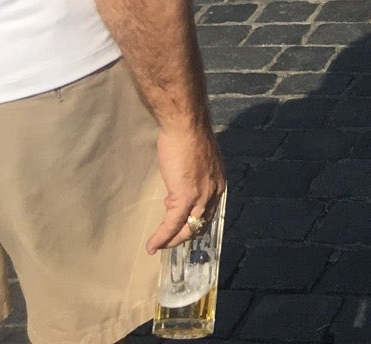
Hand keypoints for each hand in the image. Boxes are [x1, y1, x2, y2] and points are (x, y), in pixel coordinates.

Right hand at [147, 119, 224, 255]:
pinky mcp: (185, 197)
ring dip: (172, 240)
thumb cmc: (187, 135)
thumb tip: (176, 191)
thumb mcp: (195, 160)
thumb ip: (191, 176)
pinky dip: (161, 237)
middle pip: (200, 224)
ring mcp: (201, 196)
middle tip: (169, 238)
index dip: (193, 219)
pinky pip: (172, 224)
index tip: (178, 221)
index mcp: (218, 181)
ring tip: (158, 246)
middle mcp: (214, 191)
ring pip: (187, 228)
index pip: (208, 211)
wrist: (185, 124)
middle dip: (184, 234)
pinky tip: (152, 245)